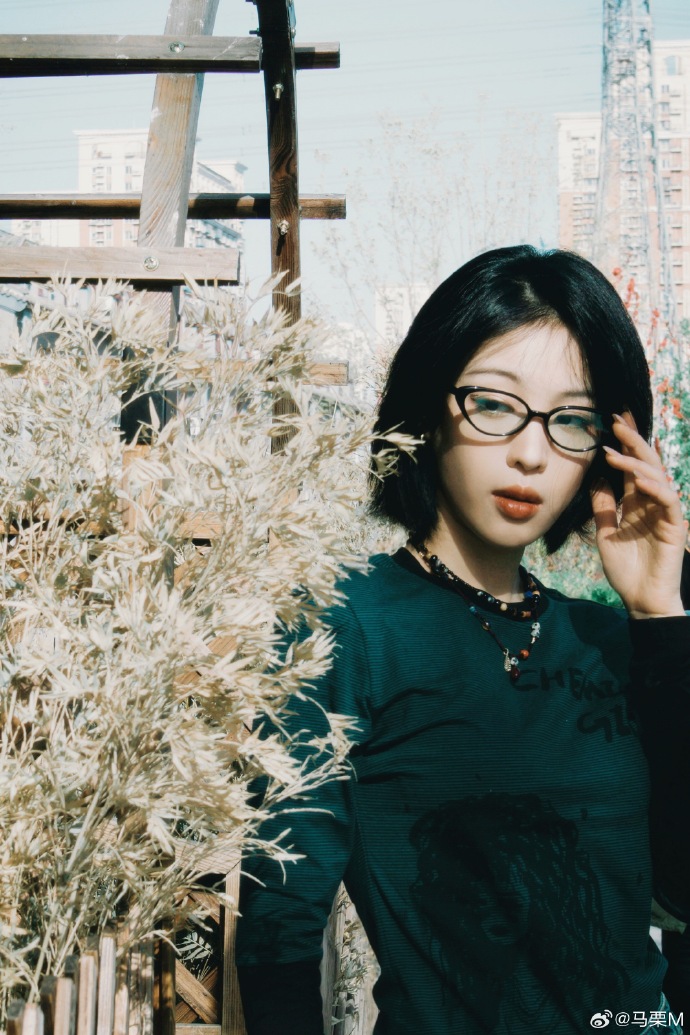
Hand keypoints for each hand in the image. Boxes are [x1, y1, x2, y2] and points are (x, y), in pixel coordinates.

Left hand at [590, 412, 687, 617]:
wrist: (640, 600)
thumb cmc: (626, 570)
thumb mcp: (606, 533)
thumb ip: (603, 506)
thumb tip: (596, 479)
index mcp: (636, 502)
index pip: (631, 466)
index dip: (623, 444)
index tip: (609, 421)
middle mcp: (652, 503)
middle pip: (645, 463)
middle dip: (632, 439)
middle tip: (617, 418)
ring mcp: (665, 513)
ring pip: (656, 477)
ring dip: (635, 461)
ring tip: (615, 450)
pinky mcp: (675, 526)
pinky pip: (667, 501)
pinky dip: (654, 488)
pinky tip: (638, 480)